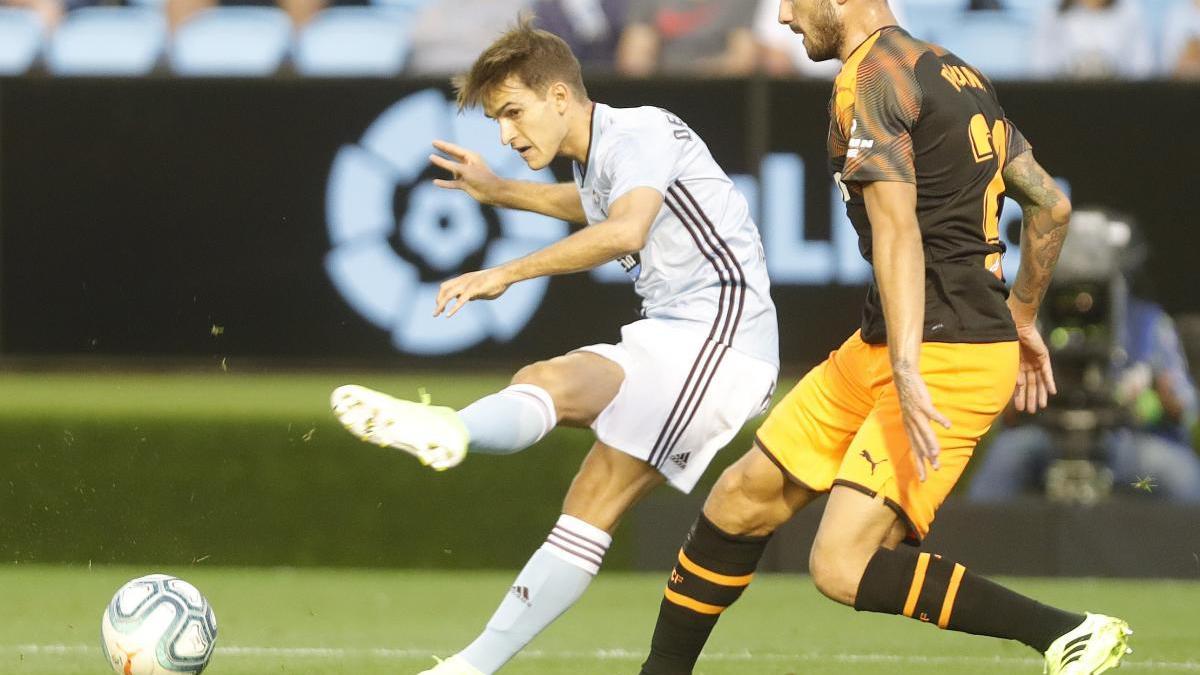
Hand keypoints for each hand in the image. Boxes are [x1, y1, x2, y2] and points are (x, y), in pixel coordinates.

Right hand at [430, 140, 501, 204]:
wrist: (493, 193)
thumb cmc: (481, 178)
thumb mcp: (464, 169)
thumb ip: (448, 164)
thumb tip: (433, 158)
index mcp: (471, 157)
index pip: (454, 149)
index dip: (443, 145)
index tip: (434, 142)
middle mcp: (468, 164)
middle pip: (452, 156)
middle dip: (443, 150)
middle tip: (434, 144)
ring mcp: (466, 174)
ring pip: (451, 169)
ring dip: (443, 165)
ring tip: (432, 159)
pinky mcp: (465, 185)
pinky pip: (452, 183)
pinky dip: (444, 183)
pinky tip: (436, 182)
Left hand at [434, 267, 512, 317]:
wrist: (504, 275)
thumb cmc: (496, 282)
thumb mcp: (481, 289)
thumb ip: (474, 294)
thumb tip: (469, 299)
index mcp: (464, 279)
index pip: (447, 285)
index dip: (442, 295)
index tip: (441, 306)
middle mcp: (463, 280)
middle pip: (444, 288)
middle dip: (438, 300)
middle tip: (436, 312)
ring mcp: (467, 285)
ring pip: (448, 295)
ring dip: (440, 305)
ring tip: (436, 314)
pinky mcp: (473, 290)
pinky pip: (460, 301)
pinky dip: (453, 308)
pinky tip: (448, 315)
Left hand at [894, 366, 950, 481]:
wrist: (904, 379)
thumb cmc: (910, 399)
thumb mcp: (912, 417)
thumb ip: (919, 428)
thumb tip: (926, 440)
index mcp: (909, 428)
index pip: (915, 449)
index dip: (919, 464)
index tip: (923, 478)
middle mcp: (911, 424)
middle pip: (919, 444)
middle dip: (926, 458)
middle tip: (933, 470)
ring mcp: (916, 414)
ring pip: (925, 432)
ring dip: (931, 444)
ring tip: (936, 455)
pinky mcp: (922, 404)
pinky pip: (932, 413)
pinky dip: (940, 420)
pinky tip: (948, 426)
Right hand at [1013, 322, 1056, 412]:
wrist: (1016, 326)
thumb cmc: (1007, 340)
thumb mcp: (1006, 359)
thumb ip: (1011, 372)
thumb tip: (1016, 386)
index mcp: (1016, 366)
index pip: (1019, 385)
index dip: (1019, 397)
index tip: (1018, 409)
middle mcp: (1027, 365)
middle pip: (1030, 385)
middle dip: (1030, 398)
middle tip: (1030, 411)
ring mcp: (1036, 361)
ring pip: (1039, 381)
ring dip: (1040, 393)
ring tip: (1041, 406)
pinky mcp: (1043, 357)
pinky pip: (1047, 372)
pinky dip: (1049, 382)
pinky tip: (1052, 392)